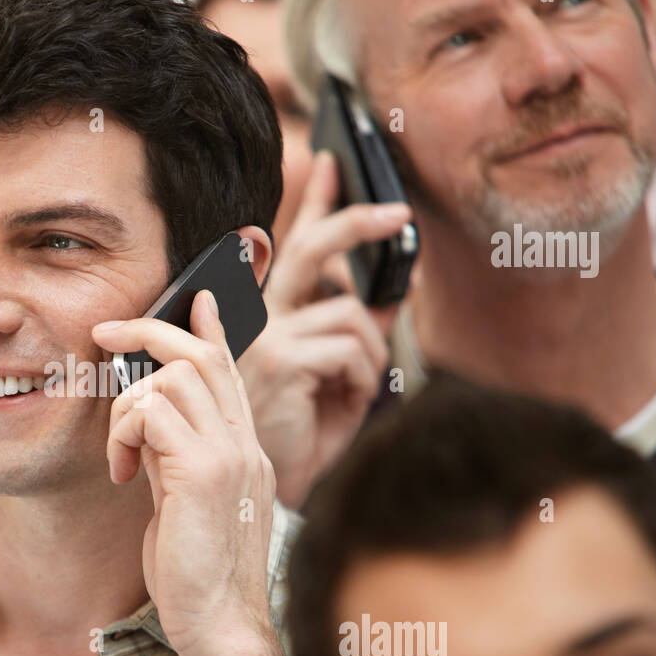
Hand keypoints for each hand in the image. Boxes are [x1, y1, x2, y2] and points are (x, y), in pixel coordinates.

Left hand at [92, 291, 275, 655]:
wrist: (220, 626)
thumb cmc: (197, 573)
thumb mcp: (183, 501)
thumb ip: (173, 456)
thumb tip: (144, 421)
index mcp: (243, 449)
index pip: (231, 370)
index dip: (211, 328)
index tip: (197, 298)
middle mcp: (244, 444)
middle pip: (202, 355)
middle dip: (149, 330)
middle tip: (103, 332)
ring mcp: (230, 454)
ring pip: (172, 377)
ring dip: (126, 406)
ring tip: (119, 454)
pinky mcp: (206, 472)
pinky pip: (152, 412)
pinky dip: (123, 433)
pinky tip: (120, 472)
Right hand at [237, 150, 409, 507]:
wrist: (257, 491)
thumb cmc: (294, 438)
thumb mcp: (333, 381)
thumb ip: (354, 335)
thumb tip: (396, 295)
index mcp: (264, 317)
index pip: (288, 246)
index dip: (312, 204)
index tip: (332, 164)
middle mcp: (257, 319)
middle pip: (308, 249)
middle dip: (353, 222)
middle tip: (398, 213)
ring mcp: (264, 337)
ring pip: (350, 313)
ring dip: (371, 352)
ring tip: (354, 389)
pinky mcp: (279, 360)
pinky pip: (351, 348)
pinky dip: (363, 379)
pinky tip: (343, 405)